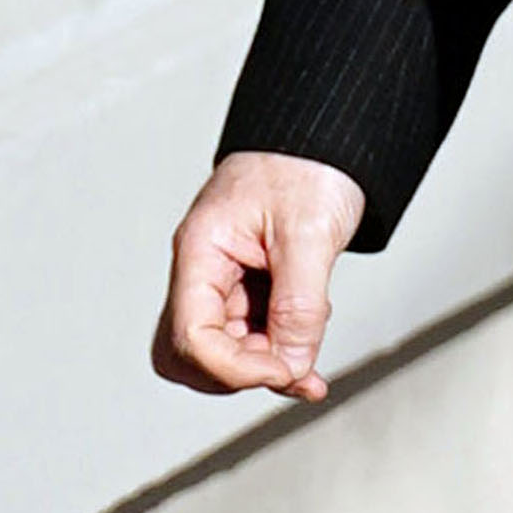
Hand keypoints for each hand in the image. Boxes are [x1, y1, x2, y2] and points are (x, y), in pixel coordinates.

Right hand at [153, 151, 368, 402]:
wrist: (325, 138)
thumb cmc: (309, 164)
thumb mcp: (310, 234)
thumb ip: (298, 305)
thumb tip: (291, 365)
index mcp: (200, 249)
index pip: (190, 336)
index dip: (234, 368)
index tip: (283, 368)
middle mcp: (202, 270)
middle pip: (188, 354)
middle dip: (237, 373)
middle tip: (290, 369)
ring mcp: (223, 282)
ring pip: (221, 352)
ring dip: (263, 366)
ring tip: (308, 359)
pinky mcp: (248, 288)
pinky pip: (250, 338)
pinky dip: (277, 353)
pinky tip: (306, 353)